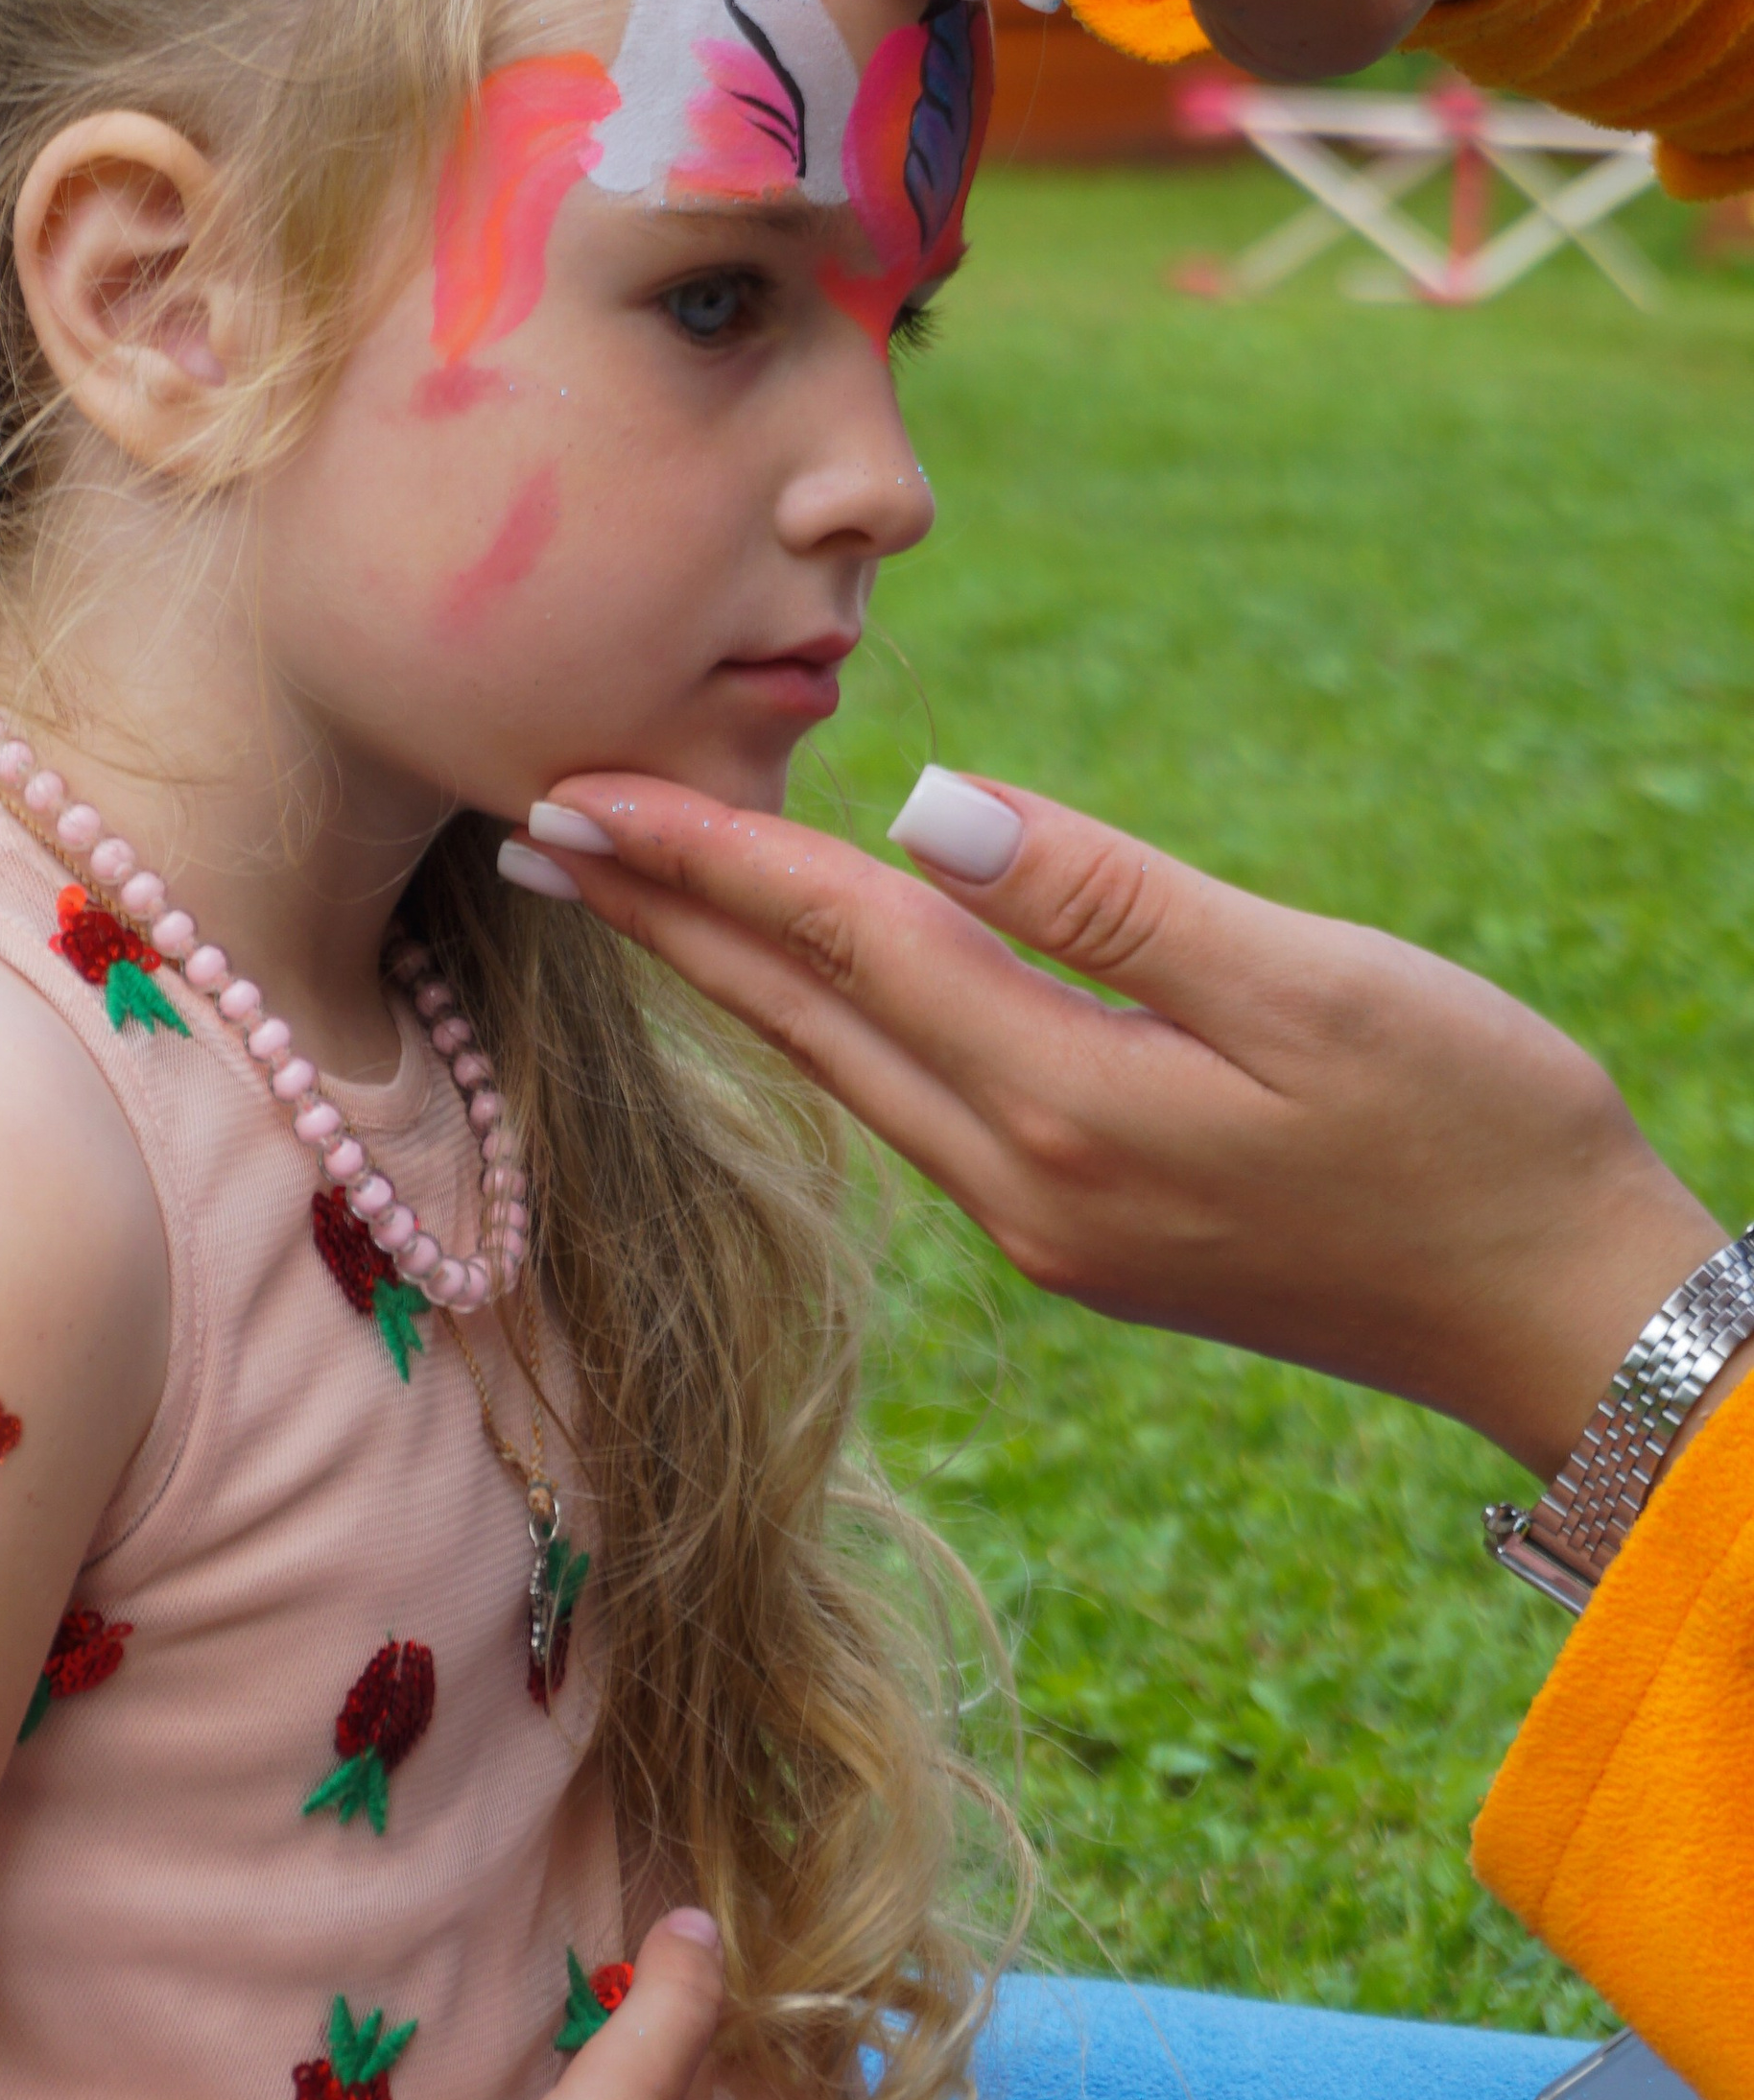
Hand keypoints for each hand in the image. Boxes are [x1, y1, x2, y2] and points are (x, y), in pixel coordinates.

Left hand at [524, 774, 1727, 1479]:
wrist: (1566, 1316)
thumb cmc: (1474, 1125)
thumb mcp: (1307, 985)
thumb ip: (1105, 898)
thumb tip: (921, 803)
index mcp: (1064, 1108)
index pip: (844, 945)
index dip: (706, 854)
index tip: (576, 783)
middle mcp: (1020, 1186)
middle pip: (803, 1019)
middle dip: (663, 918)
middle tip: (533, 825)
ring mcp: (1046, 1226)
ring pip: (845, 1069)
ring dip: (732, 973)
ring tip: (633, 891)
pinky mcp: (1086, 1237)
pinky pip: (912, 1106)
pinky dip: (833, 1024)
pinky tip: (807, 982)